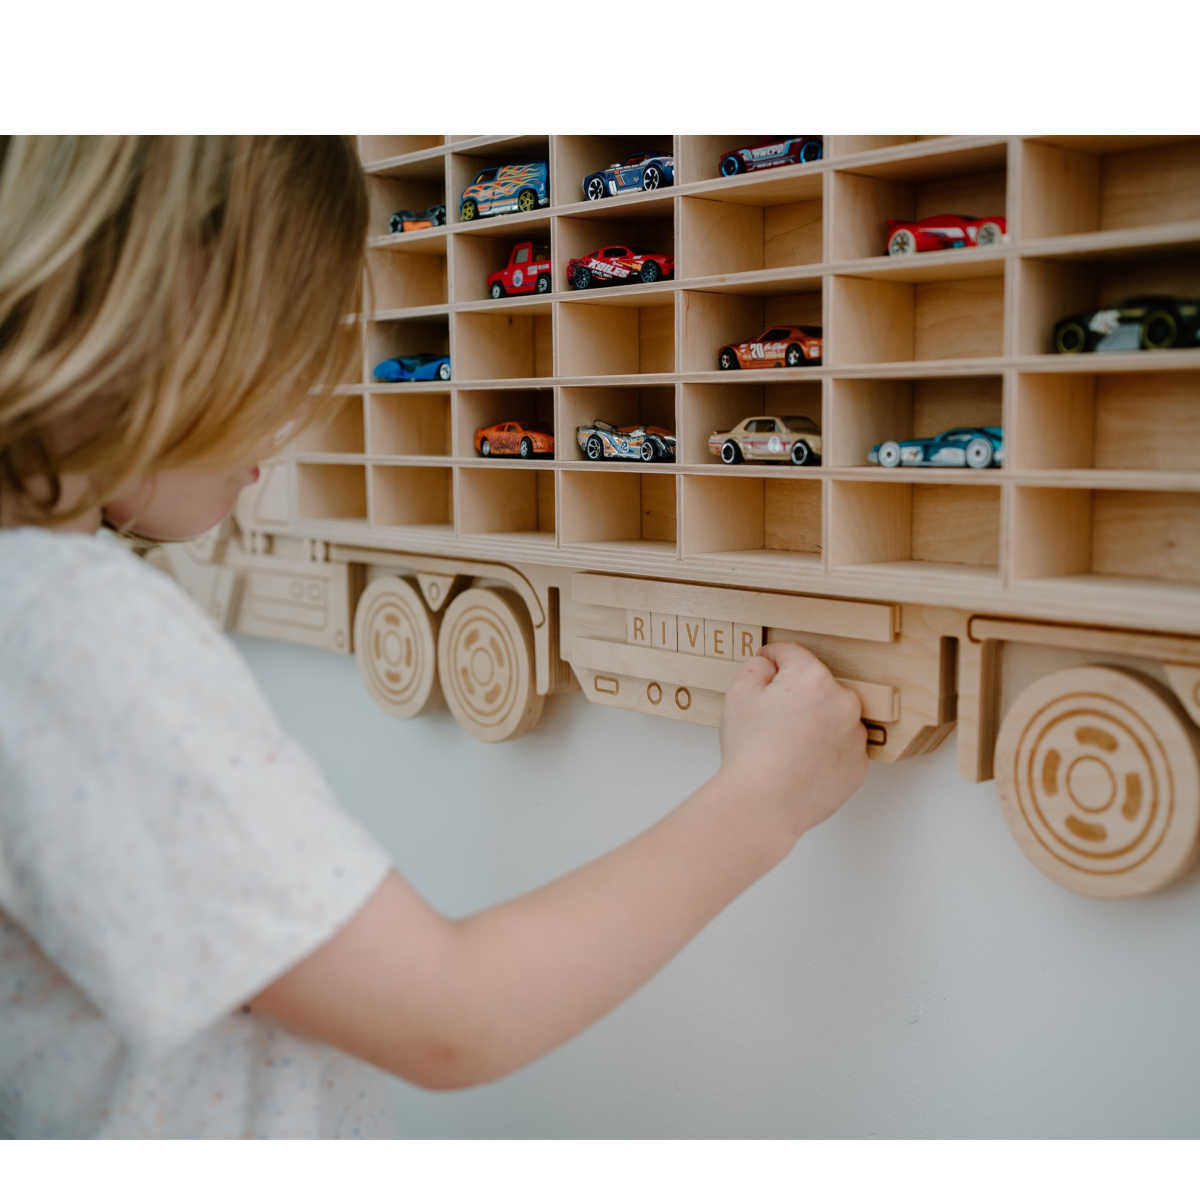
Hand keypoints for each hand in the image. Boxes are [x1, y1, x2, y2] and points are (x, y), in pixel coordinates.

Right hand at [718, 641, 868, 850]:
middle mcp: (843, 702)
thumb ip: (756, 668)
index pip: (792, 654)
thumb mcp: (739, 695)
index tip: (765, 664)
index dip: (772, 658)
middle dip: (796, 695)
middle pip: (817, 686)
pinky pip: (840, 748)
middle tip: (770, 718)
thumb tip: (769, 666)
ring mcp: (855, 736)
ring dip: (815, 722)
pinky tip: (800, 764)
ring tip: (786, 745)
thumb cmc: (750, 752)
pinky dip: (824, 751)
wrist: (763, 804)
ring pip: (832, 717)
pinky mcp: (858, 767)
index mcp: (813, 678)